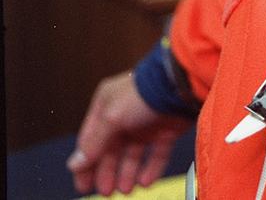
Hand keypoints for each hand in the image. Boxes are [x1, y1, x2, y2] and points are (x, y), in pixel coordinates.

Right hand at [67, 71, 191, 195]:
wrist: (182, 84)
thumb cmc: (145, 92)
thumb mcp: (111, 117)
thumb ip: (93, 143)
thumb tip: (75, 164)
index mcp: (107, 106)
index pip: (90, 140)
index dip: (86, 164)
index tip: (84, 186)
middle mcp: (126, 114)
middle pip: (112, 150)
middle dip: (108, 172)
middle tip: (107, 191)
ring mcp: (146, 122)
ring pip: (133, 155)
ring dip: (128, 174)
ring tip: (125, 189)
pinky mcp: (167, 129)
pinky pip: (157, 154)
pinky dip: (151, 169)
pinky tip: (145, 181)